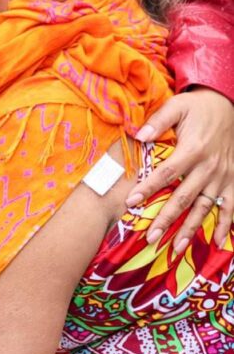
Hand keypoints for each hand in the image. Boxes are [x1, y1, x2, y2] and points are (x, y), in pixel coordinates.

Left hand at [126, 88, 233, 252]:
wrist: (226, 105)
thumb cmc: (197, 108)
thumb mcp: (177, 107)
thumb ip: (158, 121)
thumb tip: (138, 135)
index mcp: (193, 149)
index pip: (166, 173)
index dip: (148, 188)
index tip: (130, 202)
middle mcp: (209, 167)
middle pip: (184, 197)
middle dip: (166, 219)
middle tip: (150, 237)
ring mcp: (222, 177)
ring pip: (205, 207)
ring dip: (191, 229)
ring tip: (176, 248)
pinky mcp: (232, 181)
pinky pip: (230, 206)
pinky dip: (225, 225)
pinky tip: (216, 242)